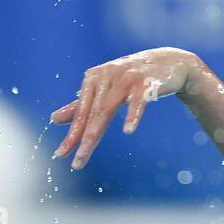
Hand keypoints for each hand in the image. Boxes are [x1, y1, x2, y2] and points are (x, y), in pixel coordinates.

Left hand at [50, 47, 201, 168]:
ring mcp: (126, 78)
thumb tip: (53, 119)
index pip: (80, 112)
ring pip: (107, 109)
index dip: (71, 134)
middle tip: (75, 161)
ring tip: (86, 152)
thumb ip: (81, 106)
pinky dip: (133, 115)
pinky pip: (138, 101)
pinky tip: (128, 130)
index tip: (60, 155)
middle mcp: (106, 76)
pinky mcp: (146, 83)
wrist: (169, 62)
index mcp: (93, 79)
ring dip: (96, 132)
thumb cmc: (132, 79)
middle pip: (92, 113)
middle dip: (81, 139)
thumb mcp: (105, 91)